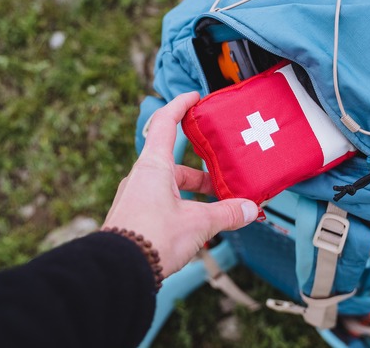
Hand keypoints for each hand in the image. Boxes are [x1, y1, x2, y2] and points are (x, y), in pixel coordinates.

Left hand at [102, 92, 258, 277]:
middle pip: (175, 164)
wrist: (118, 271)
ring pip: (170, 187)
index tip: (194, 98)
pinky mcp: (134, 217)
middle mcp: (141, 177)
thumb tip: (250, 209)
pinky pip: (161, 204)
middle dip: (202, 174)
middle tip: (224, 182)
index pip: (165, 123)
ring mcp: (135, 197)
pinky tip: (196, 228)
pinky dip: (181, 209)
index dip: (180, 106)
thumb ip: (226, 213)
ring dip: (193, 196)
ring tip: (216, 212)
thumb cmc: (152, 238)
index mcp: (153, 166)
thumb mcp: (198, 223)